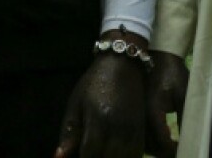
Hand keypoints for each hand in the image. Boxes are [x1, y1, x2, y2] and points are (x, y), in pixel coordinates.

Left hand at [54, 35, 146, 157]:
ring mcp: (133, 127)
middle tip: (92, 154)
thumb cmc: (94, 82)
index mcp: (99, 121)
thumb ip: (69, 133)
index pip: (90, 154)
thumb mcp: (76, 104)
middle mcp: (118, 127)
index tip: (78, 157)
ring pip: (127, 157)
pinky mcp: (142, 126)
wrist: (123, 63)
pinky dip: (128, 156)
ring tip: (104, 154)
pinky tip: (118, 154)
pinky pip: (138, 151)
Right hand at [145, 51, 188, 157]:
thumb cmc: (173, 73)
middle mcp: (140, 117)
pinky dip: (151, 142)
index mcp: (152, 112)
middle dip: (165, 152)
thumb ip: (186, 116)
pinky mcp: (135, 114)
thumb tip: (193, 135)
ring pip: (143, 143)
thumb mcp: (184, 93)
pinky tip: (162, 140)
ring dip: (157, 149)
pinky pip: (140, 135)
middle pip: (150, 146)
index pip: (161, 141)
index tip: (186, 150)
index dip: (173, 150)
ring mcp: (135, 116)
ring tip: (173, 148)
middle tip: (180, 151)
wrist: (158, 57)